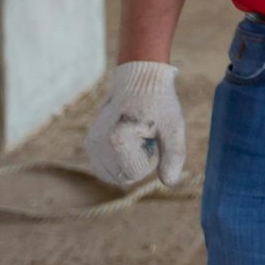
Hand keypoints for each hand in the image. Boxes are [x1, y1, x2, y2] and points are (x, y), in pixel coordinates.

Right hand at [85, 61, 186, 186]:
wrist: (140, 81)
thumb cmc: (160, 103)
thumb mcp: (174, 127)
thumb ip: (174, 155)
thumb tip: (170, 182)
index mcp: (118, 140)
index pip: (136, 173)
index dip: (151, 159)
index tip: (153, 135)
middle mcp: (99, 144)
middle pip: (124, 177)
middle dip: (140, 162)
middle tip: (146, 135)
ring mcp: (92, 145)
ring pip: (114, 175)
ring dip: (129, 162)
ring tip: (136, 136)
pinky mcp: (90, 143)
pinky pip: (106, 168)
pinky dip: (119, 161)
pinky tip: (127, 141)